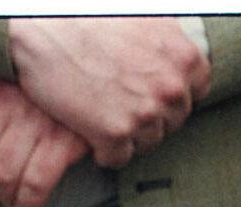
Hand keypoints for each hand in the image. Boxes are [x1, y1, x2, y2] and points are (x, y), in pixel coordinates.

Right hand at [6, 16, 211, 169]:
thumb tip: (176, 54)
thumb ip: (167, 38)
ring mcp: (145, 113)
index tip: (154, 90)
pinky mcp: (115, 133)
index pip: (199, 89)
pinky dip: (104, 150)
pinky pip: (118, 157)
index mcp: (183, 56)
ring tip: (104, 113)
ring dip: (128, 133)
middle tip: (123, 102)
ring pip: (148, 141)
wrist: (41, 28)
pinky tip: (90, 132)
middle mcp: (171, 87)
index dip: (174, 91)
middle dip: (152, 114)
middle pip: (174, 119)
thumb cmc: (85, 15)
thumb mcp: (142, 14)